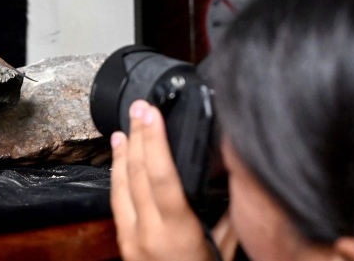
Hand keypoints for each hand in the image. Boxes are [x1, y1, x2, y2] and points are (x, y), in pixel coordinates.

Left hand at [110, 100, 213, 260]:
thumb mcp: (222, 253)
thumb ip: (227, 221)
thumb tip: (236, 187)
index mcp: (177, 234)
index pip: (161, 177)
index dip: (155, 141)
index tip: (151, 112)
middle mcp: (149, 235)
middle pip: (137, 176)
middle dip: (137, 137)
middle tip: (138, 107)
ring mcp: (132, 243)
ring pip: (120, 189)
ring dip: (122, 156)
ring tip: (124, 129)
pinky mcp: (126, 249)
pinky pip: (117, 206)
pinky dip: (118, 180)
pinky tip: (121, 165)